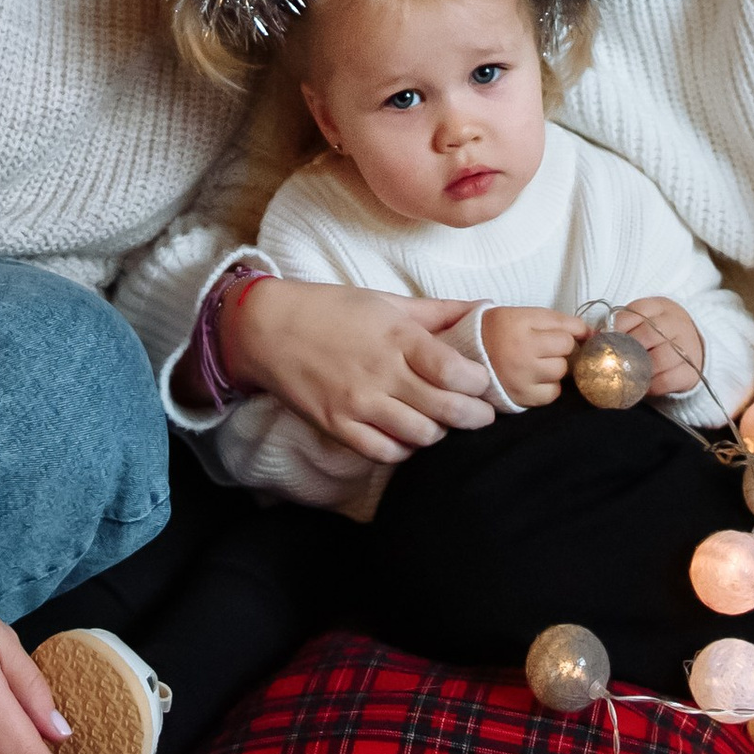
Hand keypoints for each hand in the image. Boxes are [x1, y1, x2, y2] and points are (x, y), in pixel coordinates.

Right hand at [226, 278, 496, 464]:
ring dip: (440, 433)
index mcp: (397, 337)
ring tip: (443, 423)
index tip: (484, 382)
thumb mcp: (386, 301)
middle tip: (482, 414)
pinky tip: (409, 438)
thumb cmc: (331, 309)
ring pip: (419, 435)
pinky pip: (383, 452)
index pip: (454, 371)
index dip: (478, 383)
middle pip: (445, 409)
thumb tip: (484, 308)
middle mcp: (381, 373)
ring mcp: (358, 404)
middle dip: (474, 416)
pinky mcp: (337, 426)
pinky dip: (404, 450)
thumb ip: (437, 310)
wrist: (269, 328)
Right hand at [479, 306, 583, 405]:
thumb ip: (553, 321)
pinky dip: (549, 387)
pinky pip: (552, 393)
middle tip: (548, 348)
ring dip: (556, 367)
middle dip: (562, 347)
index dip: (577, 329)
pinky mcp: (521, 396)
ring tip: (539, 364)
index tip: (580, 333)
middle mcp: (520, 348)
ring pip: (561, 370)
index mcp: (518, 321)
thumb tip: (591, 333)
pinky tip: (536, 380)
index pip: (565, 325)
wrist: (462, 360)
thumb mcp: (519, 316)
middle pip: (566, 346)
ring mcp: (521, 374)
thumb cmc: (495, 334)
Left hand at [613, 293, 707, 401]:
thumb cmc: (657, 335)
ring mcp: (687, 346)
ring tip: (627, 374)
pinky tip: (641, 385)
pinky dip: (650, 385)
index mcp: (661, 307)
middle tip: (615, 359)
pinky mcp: (691, 371)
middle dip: (627, 349)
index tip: (606, 339)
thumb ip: (621, 326)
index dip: (619, 326)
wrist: (691, 348)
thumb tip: (594, 337)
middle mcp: (676, 323)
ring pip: (659, 358)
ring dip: (639, 369)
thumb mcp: (644, 321)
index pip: (638, 311)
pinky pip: (667, 380)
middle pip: (648, 333)